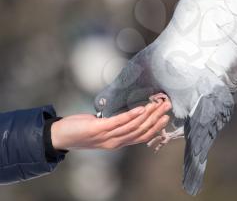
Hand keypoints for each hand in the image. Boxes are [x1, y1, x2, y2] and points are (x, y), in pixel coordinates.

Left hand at [51, 99, 170, 149]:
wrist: (60, 136)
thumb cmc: (81, 131)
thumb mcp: (103, 130)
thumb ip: (116, 125)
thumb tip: (129, 114)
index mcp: (118, 142)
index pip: (142, 136)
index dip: (156, 127)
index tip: (166, 116)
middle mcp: (116, 141)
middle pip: (141, 130)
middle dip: (156, 117)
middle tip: (167, 105)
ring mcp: (108, 136)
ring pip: (133, 126)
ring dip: (148, 114)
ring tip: (158, 104)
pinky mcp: (99, 129)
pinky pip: (119, 121)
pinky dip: (132, 114)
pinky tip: (141, 107)